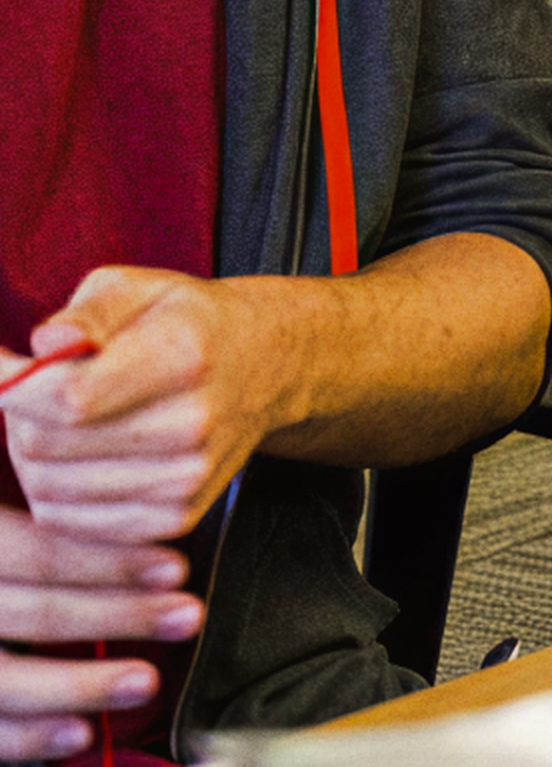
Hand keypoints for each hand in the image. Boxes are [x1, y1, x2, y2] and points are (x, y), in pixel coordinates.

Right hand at [0, 508, 195, 761]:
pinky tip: (81, 734)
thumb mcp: (11, 533)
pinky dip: (29, 737)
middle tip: (188, 616)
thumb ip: (60, 528)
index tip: (176, 568)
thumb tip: (151, 519)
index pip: (31, 552)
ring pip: (4, 678)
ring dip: (81, 684)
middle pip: (32, 613)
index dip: (104, 562)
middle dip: (118, 615)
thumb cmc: (6, 572)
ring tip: (147, 682)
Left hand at [4, 273, 295, 549]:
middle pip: (47, 446)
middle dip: (18, 417)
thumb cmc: (188, 323)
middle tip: (35, 391)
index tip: (1, 367)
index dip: (9, 385)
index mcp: (183, 356)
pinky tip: (72, 457)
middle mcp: (192, 423)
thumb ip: (88, 311)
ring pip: (48, 488)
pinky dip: (52, 493)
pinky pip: (71, 523)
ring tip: (56, 422)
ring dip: (31, 457)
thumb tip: (45, 345)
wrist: (265, 367)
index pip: (67, 396)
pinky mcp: (176, 516)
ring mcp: (187, 477)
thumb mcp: (140, 288)